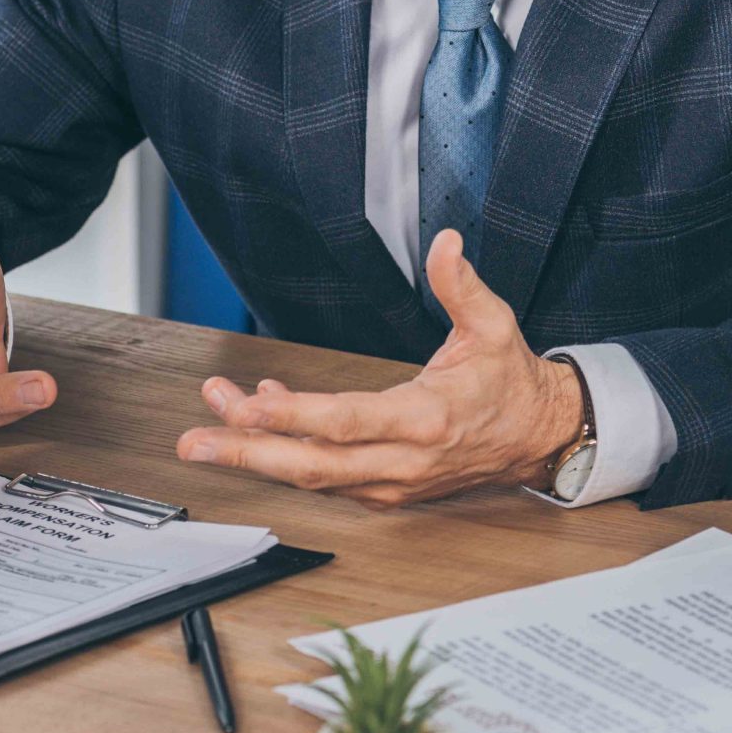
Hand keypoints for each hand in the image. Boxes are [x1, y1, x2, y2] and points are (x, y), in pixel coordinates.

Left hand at [175, 230, 585, 508]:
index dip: (291, 416)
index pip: (345, 422)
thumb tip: (446, 242)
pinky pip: (325, 475)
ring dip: (256, 450)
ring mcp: (391, 483)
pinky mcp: (384, 490)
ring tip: (209, 420)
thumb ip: (462, 285)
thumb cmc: (511, 381)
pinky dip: (286, 450)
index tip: (244, 403)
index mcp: (426, 419)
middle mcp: (402, 461)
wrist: (537, 437)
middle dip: (247, 452)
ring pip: (311, 475)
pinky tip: (258, 412)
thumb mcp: (494, 325)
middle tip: (194, 440)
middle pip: (312, 466)